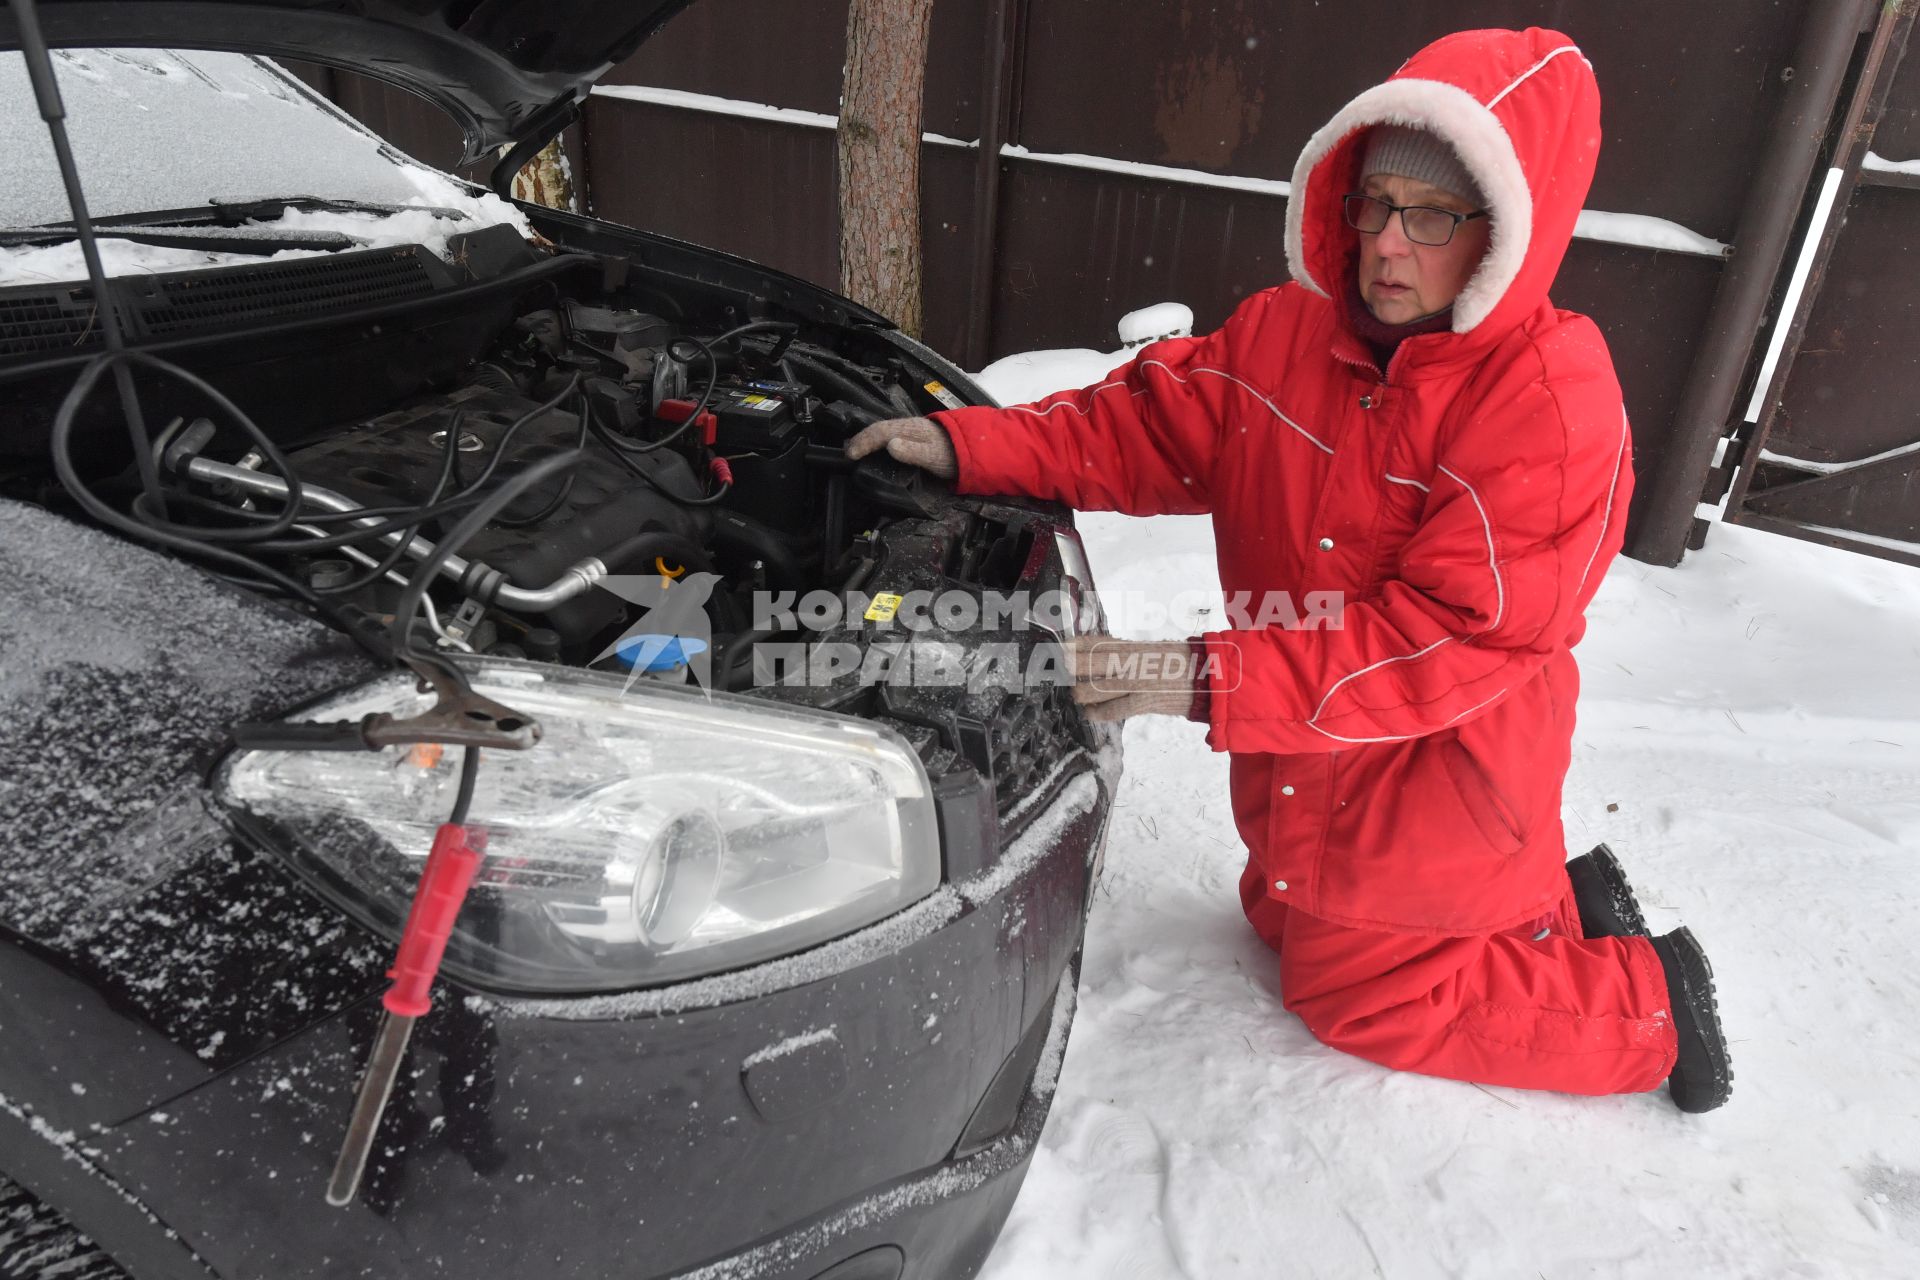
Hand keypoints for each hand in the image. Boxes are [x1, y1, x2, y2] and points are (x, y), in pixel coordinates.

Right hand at [844, 416, 958, 478]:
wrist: (978, 447)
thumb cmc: (956, 453)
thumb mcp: (934, 455)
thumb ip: (912, 452)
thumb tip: (890, 445)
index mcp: (910, 429)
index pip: (879, 432)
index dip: (863, 442)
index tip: (850, 455)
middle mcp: (909, 426)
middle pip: (879, 429)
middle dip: (862, 439)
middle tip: (849, 452)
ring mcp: (914, 430)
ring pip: (885, 431)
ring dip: (870, 440)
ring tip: (858, 450)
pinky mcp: (918, 436)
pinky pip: (893, 435)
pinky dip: (881, 442)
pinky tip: (880, 449)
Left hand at [1063, 634, 1203, 721]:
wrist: (1211, 676)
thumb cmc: (1185, 662)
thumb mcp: (1156, 650)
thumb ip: (1132, 653)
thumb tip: (1111, 655)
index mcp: (1135, 646)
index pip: (1098, 642)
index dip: (1077, 645)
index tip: (1063, 646)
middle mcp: (1132, 662)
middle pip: (1090, 662)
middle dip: (1072, 667)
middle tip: (1061, 670)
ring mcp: (1136, 682)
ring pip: (1096, 688)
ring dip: (1081, 693)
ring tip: (1075, 694)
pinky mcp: (1144, 701)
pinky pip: (1114, 709)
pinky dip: (1099, 712)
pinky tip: (1089, 713)